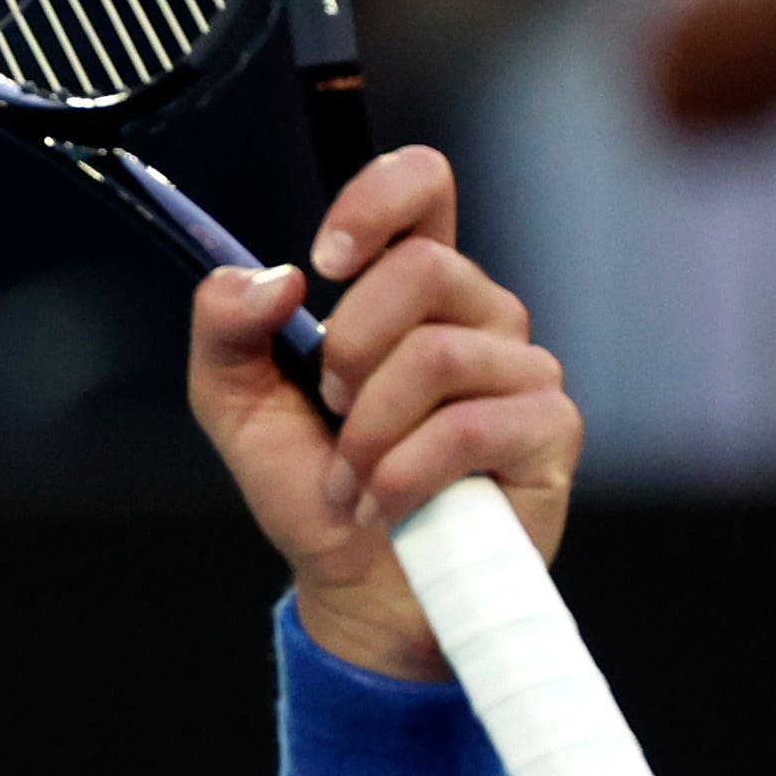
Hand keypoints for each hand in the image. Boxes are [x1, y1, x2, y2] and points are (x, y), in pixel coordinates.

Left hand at [186, 147, 580, 682]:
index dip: (377, 199)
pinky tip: (384, 507)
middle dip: (349, 351)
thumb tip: (274, 278)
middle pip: (422, 269)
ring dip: (367, 434)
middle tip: (332, 413)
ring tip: (352, 481)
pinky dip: (403, 476)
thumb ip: (226, 329)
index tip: (324, 262)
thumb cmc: (314, 491)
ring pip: (436, 355)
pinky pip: (467, 426)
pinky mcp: (548, 430)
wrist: (355, 590)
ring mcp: (522, 369)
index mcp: (410, 291)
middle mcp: (477, 315)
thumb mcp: (237, 407)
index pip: (423, 186)